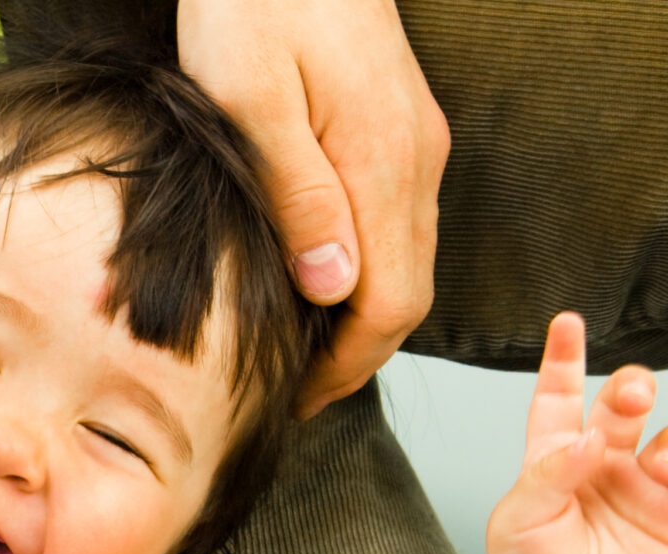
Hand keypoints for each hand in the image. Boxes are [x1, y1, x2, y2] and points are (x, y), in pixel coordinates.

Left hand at [180, 0, 448, 413]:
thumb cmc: (255, 6)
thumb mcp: (251, 101)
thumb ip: (296, 195)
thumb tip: (331, 289)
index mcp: (383, 165)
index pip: (391, 306)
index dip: (345, 368)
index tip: (292, 399)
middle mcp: (416, 162)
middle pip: (406, 294)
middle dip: (352, 355)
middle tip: (286, 390)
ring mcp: (416, 145)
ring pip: (406, 261)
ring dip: (359, 315)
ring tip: (294, 348)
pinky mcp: (401, 128)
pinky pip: (395, 222)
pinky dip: (363, 268)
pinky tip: (312, 278)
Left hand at [484, 313, 667, 553]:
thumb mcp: (518, 521)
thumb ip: (550, 472)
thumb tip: (593, 434)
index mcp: (557, 458)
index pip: (561, 398)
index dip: (564, 361)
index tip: (568, 322)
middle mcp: (606, 467)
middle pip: (630, 407)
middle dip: (637, 390)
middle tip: (634, 396)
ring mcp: (648, 493)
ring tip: (662, 468)